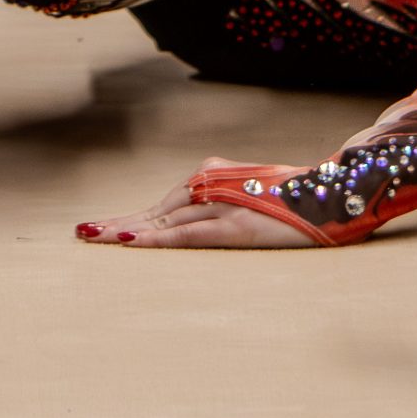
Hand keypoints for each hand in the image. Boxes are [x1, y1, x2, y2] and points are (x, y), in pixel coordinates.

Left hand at [74, 158, 326, 248]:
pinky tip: (131, 241)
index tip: (98, 227)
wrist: (335, 194)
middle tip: (81, 233)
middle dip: (117, 223)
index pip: (163, 203)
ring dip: (127, 229)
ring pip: (164, 220)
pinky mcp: (235, 225)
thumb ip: (219, 203)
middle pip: (155, 210)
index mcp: (212, 175)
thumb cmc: (296, 200)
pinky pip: (188, 234)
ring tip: (92, 237)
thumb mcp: (251, 196)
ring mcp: (222, 204)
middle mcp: (211, 184)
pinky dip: (157, 239)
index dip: (130, 216)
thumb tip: (187, 222)